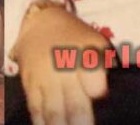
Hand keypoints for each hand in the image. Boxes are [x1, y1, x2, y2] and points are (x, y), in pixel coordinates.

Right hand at [13, 6, 110, 124]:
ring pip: (55, 112)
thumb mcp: (96, 43)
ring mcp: (45, 79)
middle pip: (76, 104)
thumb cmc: (76, 38)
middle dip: (83, 123)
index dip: (99, 93)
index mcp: (85, 56)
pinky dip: (42, 124)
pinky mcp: (29, 86)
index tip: (102, 101)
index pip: (94, 81)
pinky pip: (36, 111)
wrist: (40, 24)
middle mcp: (64, 68)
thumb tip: (110, 93)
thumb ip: (107, 66)